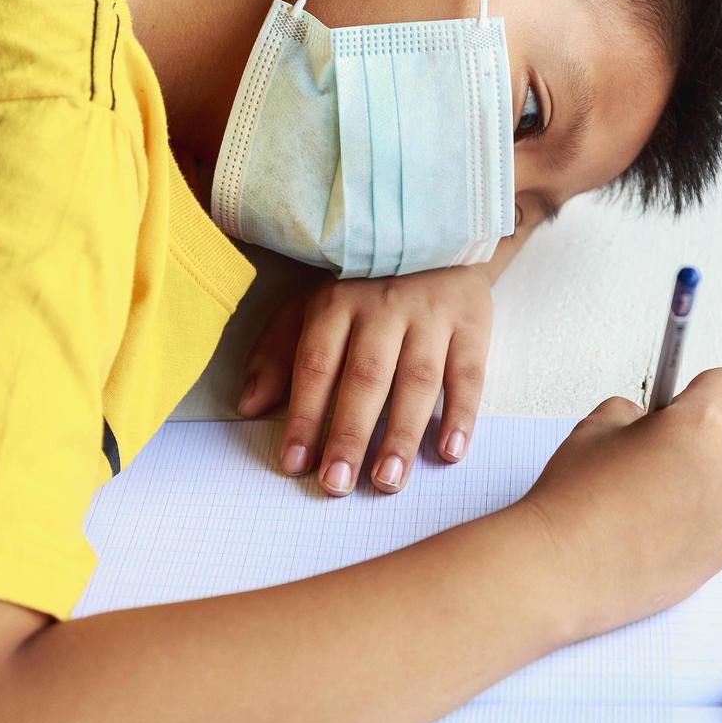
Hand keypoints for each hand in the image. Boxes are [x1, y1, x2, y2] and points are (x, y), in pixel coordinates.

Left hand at [237, 267, 493, 494]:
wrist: (439, 239)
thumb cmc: (365, 285)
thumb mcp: (312, 305)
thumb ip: (278, 353)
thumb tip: (249, 405)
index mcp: (337, 303)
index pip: (316, 364)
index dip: (305, 415)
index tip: (295, 463)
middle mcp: (384, 307)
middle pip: (365, 377)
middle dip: (349, 434)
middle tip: (336, 483)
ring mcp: (431, 316)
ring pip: (416, 380)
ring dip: (402, 434)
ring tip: (387, 480)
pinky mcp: (472, 324)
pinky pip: (468, 374)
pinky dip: (462, 415)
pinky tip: (450, 452)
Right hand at [519, 368, 721, 639]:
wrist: (563, 566)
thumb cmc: (575, 496)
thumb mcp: (595, 426)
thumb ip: (634, 413)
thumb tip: (650, 421)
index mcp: (701, 424)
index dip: (701, 390)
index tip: (679, 404)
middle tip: (681, 443)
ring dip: (712, 476)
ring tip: (657, 494)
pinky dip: (702, 517)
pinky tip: (657, 527)